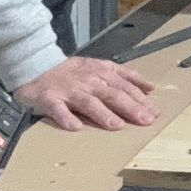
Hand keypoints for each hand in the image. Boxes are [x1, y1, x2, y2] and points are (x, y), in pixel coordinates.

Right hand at [16, 55, 158, 132]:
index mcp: (100, 73)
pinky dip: (65, 117)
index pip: (124, 87)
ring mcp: (68, 91)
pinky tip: (74, 127)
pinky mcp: (49, 99)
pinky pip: (57, 109)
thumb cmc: (70, 70)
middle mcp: (87, 82)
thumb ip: (124, 76)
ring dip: (102, 114)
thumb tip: (149, 87)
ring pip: (88, 102)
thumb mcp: (100, 66)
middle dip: (130, 108)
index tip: (154, 112)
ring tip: (116, 125)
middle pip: (111, 95)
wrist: (35, 63)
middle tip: (145, 120)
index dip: (140, 100)